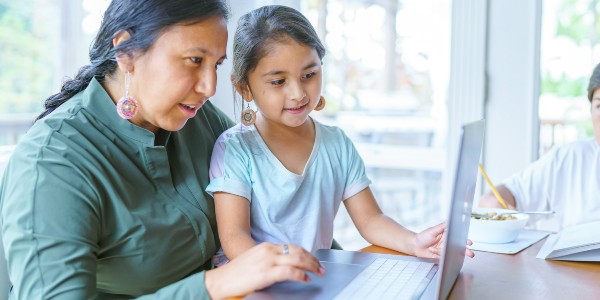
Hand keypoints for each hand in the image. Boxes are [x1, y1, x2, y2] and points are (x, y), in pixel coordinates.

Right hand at [204, 242, 325, 299]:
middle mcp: (268, 250)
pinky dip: (301, 275)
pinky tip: (306, 279)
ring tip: (318, 272)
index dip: (305, 253)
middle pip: (297, 251)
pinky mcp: (266, 273)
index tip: (313, 260)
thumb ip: (268, 260)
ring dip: (311, 266)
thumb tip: (284, 267)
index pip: (291, 246)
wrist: (220, 281)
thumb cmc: (235, 275)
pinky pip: (290, 271)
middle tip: (321, 267)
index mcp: (265, 246)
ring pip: (297, 259)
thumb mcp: (254, 261)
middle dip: (312, 259)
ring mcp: (267, 261)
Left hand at [413, 223, 474, 258]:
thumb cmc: (423, 236)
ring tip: (437, 249)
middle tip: (470, 254)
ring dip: (444, 252)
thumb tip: (449, 221)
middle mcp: (446, 243)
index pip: (457, 238)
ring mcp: (444, 250)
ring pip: (450, 253)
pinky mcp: (440, 256)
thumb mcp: (432, 230)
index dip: (464, 240)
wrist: (414, 245)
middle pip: (458, 248)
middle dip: (465, 251)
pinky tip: (431, 249)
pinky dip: (437, 253)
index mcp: (446, 235)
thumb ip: (441, 227)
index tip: (469, 242)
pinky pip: (442, 257)